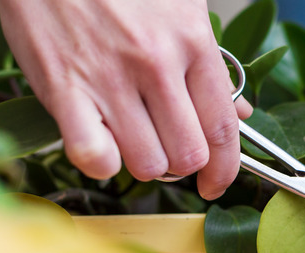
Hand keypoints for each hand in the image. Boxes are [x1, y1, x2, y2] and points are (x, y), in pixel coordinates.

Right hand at [0, 0, 251, 198]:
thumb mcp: (182, 9)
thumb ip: (212, 67)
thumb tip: (240, 113)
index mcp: (192, 42)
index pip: (223, 129)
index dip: (225, 169)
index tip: (217, 183)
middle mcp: (156, 65)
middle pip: (188, 156)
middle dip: (183, 165)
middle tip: (170, 149)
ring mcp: (109, 79)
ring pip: (147, 165)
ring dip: (144, 162)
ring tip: (133, 137)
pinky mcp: (64, 90)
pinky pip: (95, 158)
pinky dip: (101, 162)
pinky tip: (101, 140)